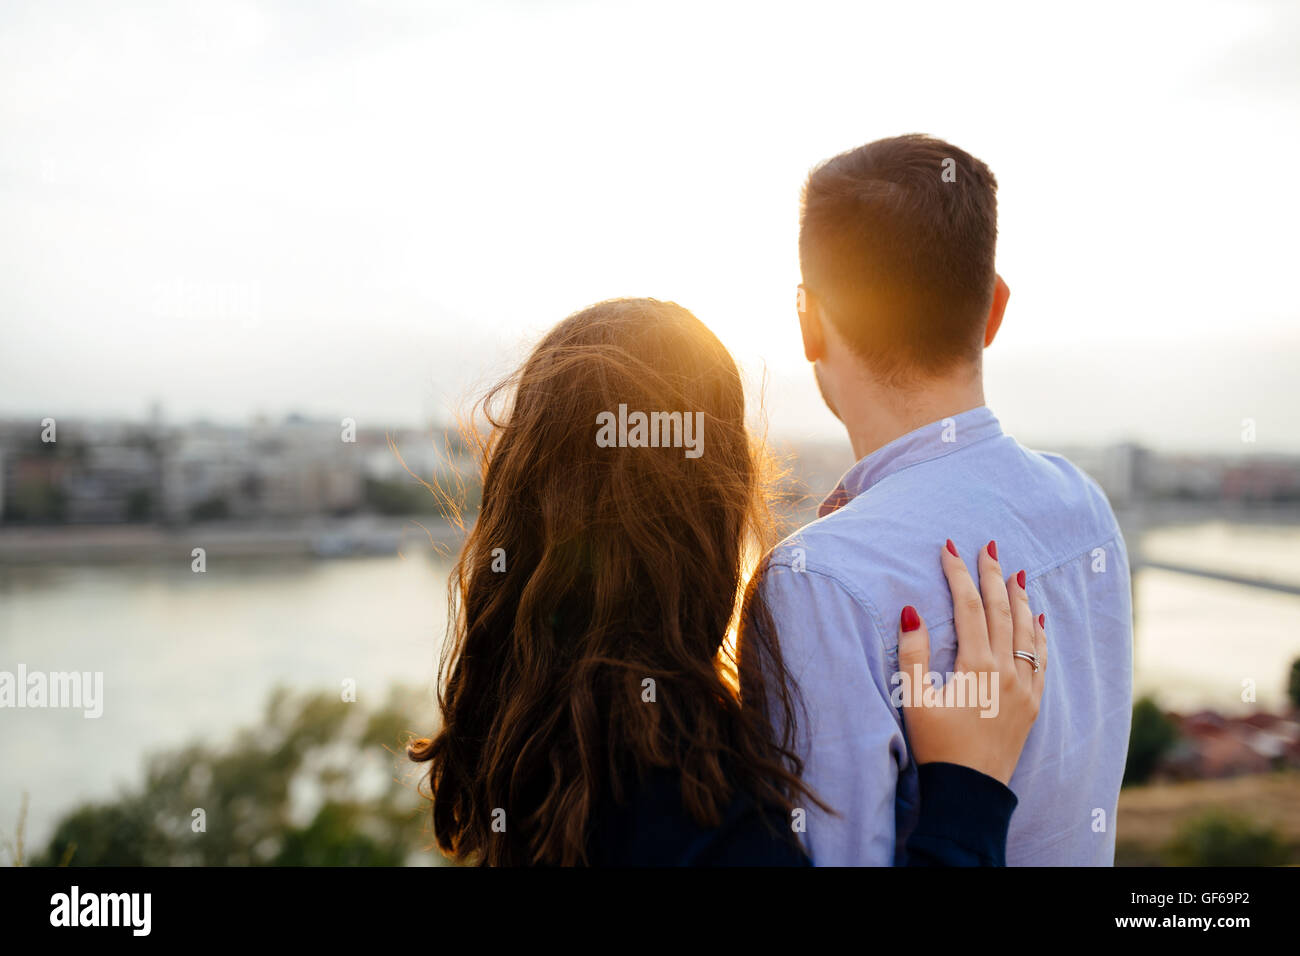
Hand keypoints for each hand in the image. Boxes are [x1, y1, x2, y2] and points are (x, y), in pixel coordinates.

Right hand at [895, 539, 1046, 784]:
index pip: (968, 607)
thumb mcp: (915, 700)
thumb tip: (911, 611)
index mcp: (977, 667)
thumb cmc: (937, 746)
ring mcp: (1025, 687)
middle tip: (988, 547)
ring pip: (1026, 630)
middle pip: (1001, 610)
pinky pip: (1041, 656)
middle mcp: (1007, 671)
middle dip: (993, 575)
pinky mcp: (1033, 702)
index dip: (958, 574)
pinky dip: (1038, 631)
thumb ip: (913, 654)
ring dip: (1019, 597)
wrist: (971, 790)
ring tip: (1015, 572)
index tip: (949, 548)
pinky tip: (1037, 617)